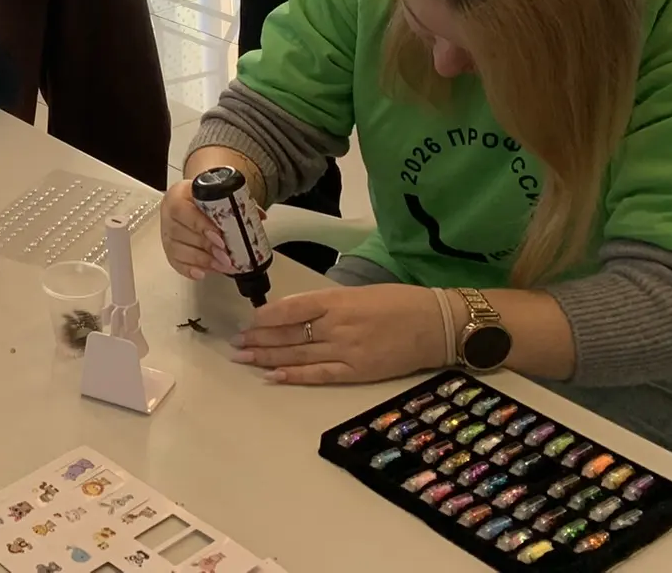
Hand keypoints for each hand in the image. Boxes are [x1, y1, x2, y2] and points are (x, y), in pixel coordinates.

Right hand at [159, 176, 254, 280]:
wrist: (191, 201)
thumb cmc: (205, 199)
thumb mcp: (218, 194)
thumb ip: (237, 203)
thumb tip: (260, 217)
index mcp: (177, 195)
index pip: (182, 210)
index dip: (200, 225)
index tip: (220, 238)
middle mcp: (168, 214)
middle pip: (181, 233)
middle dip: (206, 247)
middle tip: (227, 258)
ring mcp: (166, 233)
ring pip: (178, 250)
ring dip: (202, 261)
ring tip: (223, 267)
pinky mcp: (168, 249)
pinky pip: (174, 262)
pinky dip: (188, 269)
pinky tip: (202, 273)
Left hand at [232, 285, 449, 384]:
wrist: (436, 324)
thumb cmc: (398, 302)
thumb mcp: (357, 293)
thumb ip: (326, 303)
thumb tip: (295, 314)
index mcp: (337, 300)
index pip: (291, 308)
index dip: (266, 317)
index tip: (248, 321)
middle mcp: (337, 325)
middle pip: (289, 333)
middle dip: (259, 339)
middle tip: (235, 343)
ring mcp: (347, 350)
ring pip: (298, 354)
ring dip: (268, 358)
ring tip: (244, 359)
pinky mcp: (358, 372)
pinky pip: (319, 374)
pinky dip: (295, 376)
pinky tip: (273, 377)